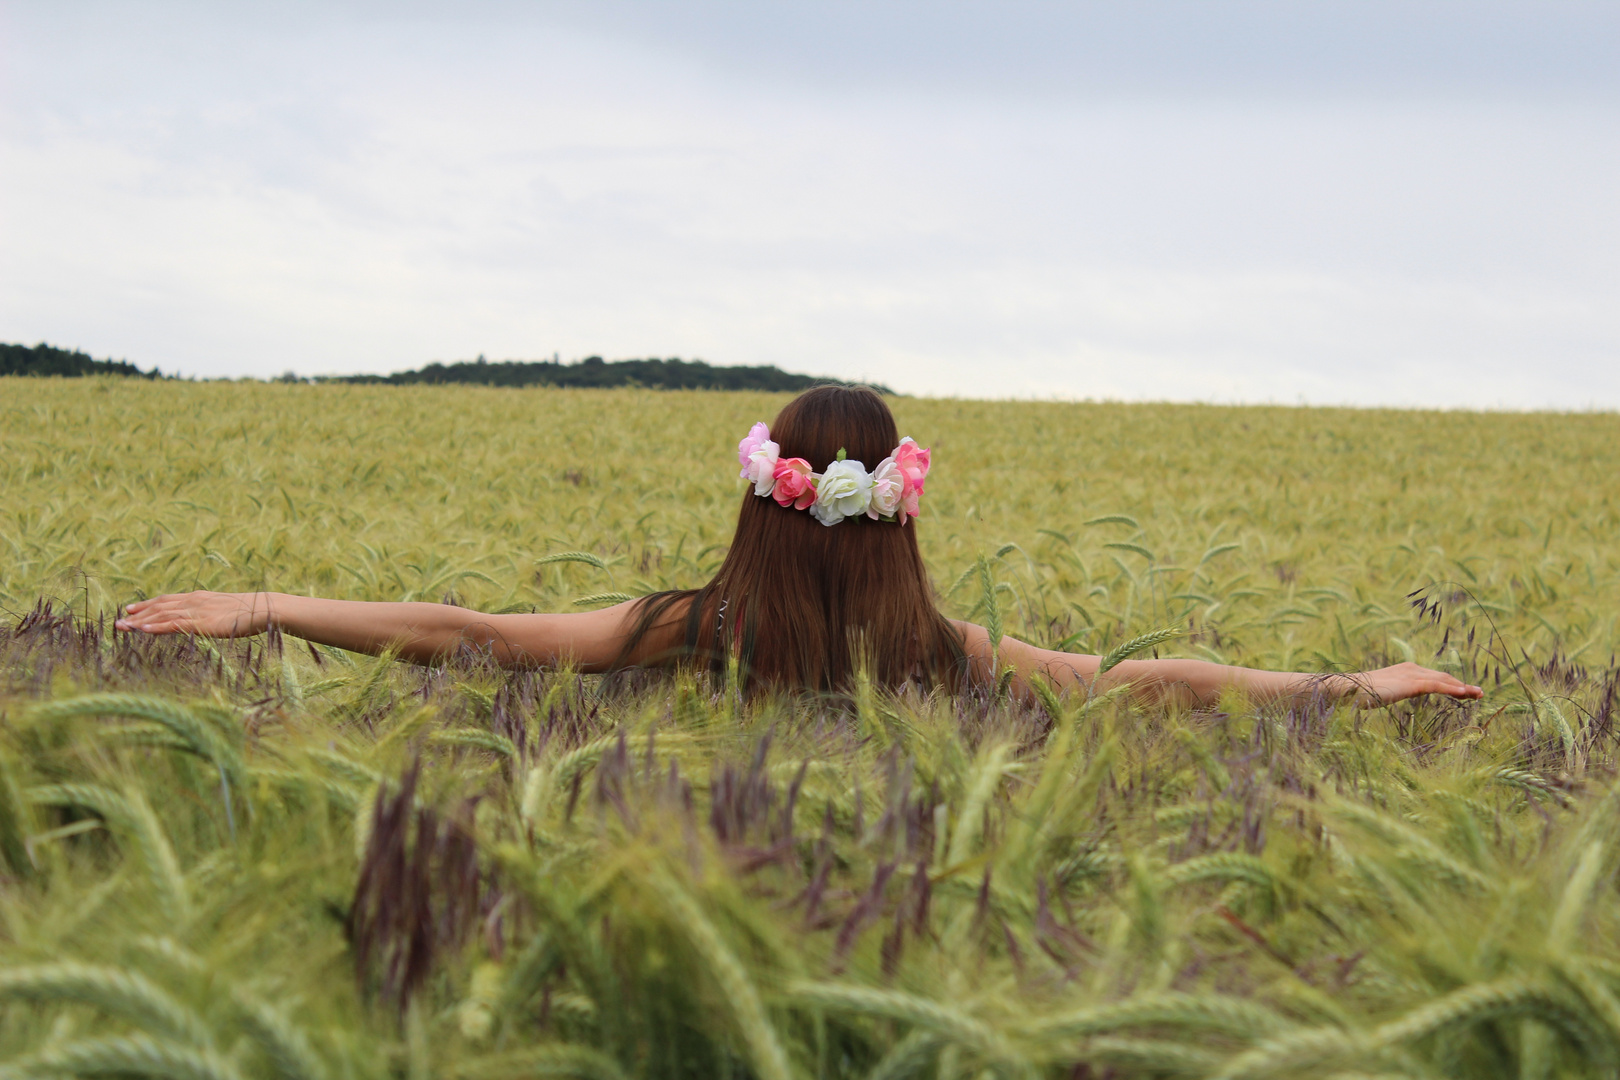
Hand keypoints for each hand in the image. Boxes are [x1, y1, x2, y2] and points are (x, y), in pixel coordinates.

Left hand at [116, 591, 273, 637]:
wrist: (265, 608)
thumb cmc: (252, 612)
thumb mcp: (227, 611)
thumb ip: (213, 614)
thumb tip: (210, 621)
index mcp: (200, 598)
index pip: (168, 600)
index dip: (148, 604)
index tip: (131, 608)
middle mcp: (194, 601)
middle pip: (159, 606)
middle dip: (137, 613)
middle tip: (118, 620)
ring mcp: (196, 611)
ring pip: (160, 614)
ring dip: (139, 620)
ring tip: (122, 626)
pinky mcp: (200, 623)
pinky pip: (172, 624)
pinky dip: (154, 626)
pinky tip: (141, 629)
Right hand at [1335, 662, 1482, 706]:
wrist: (1349, 688)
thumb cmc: (1360, 693)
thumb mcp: (1383, 692)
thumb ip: (1393, 692)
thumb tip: (1390, 697)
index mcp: (1406, 670)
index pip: (1435, 677)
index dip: (1452, 684)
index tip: (1466, 692)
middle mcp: (1412, 669)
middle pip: (1444, 677)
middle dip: (1462, 685)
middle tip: (1479, 693)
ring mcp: (1412, 675)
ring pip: (1445, 680)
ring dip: (1463, 687)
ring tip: (1478, 694)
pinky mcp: (1411, 683)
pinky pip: (1437, 686)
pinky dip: (1452, 689)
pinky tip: (1464, 693)